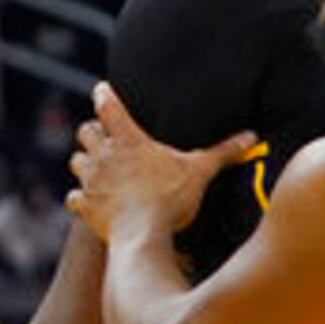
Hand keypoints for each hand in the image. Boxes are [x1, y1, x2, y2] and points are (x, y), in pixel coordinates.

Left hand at [64, 82, 252, 244]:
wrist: (144, 234)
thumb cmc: (171, 199)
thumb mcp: (200, 171)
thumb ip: (223, 152)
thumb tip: (251, 137)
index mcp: (128, 140)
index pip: (108, 105)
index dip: (104, 95)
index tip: (102, 89)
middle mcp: (104, 155)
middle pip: (85, 131)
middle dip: (92, 132)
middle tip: (104, 138)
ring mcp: (91, 180)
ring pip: (75, 161)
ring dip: (84, 163)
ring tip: (97, 168)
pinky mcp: (85, 205)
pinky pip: (73, 197)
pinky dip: (80, 199)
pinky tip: (89, 203)